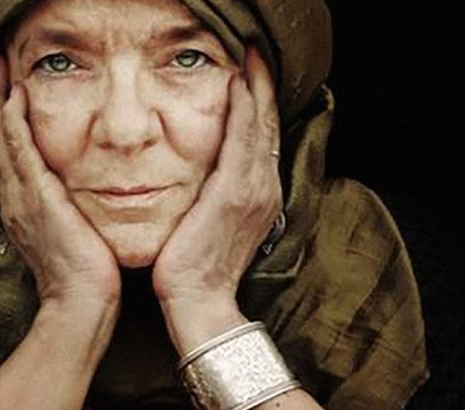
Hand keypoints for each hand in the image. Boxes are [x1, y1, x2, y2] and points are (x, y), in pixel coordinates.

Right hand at [0, 55, 119, 309]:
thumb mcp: (70, 236)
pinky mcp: (38, 198)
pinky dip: (13, 120)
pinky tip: (15, 95)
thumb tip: (74, 195)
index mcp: (21, 206)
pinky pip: (19, 150)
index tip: (4, 88)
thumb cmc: (82, 277)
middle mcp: (14, 198)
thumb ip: (65, 211)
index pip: (4, 152)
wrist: (80, 303)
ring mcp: (22, 197)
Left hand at [152, 48, 281, 308]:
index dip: (260, 103)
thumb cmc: (197, 271)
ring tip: (251, 55)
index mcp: (259, 196)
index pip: (261, 138)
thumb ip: (214, 199)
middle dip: (263, 85)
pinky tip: (238, 81)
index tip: (252, 73)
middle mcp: (264, 189)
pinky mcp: (234, 194)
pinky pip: (243, 139)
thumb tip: (202, 181)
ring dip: (256, 86)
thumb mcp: (210, 228)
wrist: (199, 304)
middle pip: (267, 125)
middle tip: (256, 51)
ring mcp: (253, 190)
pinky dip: (244, 108)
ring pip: (260, 125)